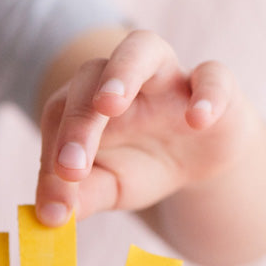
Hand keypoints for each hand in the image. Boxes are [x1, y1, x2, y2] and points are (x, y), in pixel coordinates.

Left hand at [36, 29, 254, 229]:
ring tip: (109, 103)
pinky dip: (206, 94)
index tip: (55, 206)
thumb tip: (50, 217)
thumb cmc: (139, 165)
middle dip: (77, 120)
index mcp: (83, 104)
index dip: (52, 157)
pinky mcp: (214, 86)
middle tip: (71, 168)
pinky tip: (197, 121)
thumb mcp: (107, 187)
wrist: (198, 161)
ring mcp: (166, 76)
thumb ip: (79, 198)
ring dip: (122, 70)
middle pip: (89, 77)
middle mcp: (119, 80)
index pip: (58, 116)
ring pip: (142, 48)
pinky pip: (212, 76)